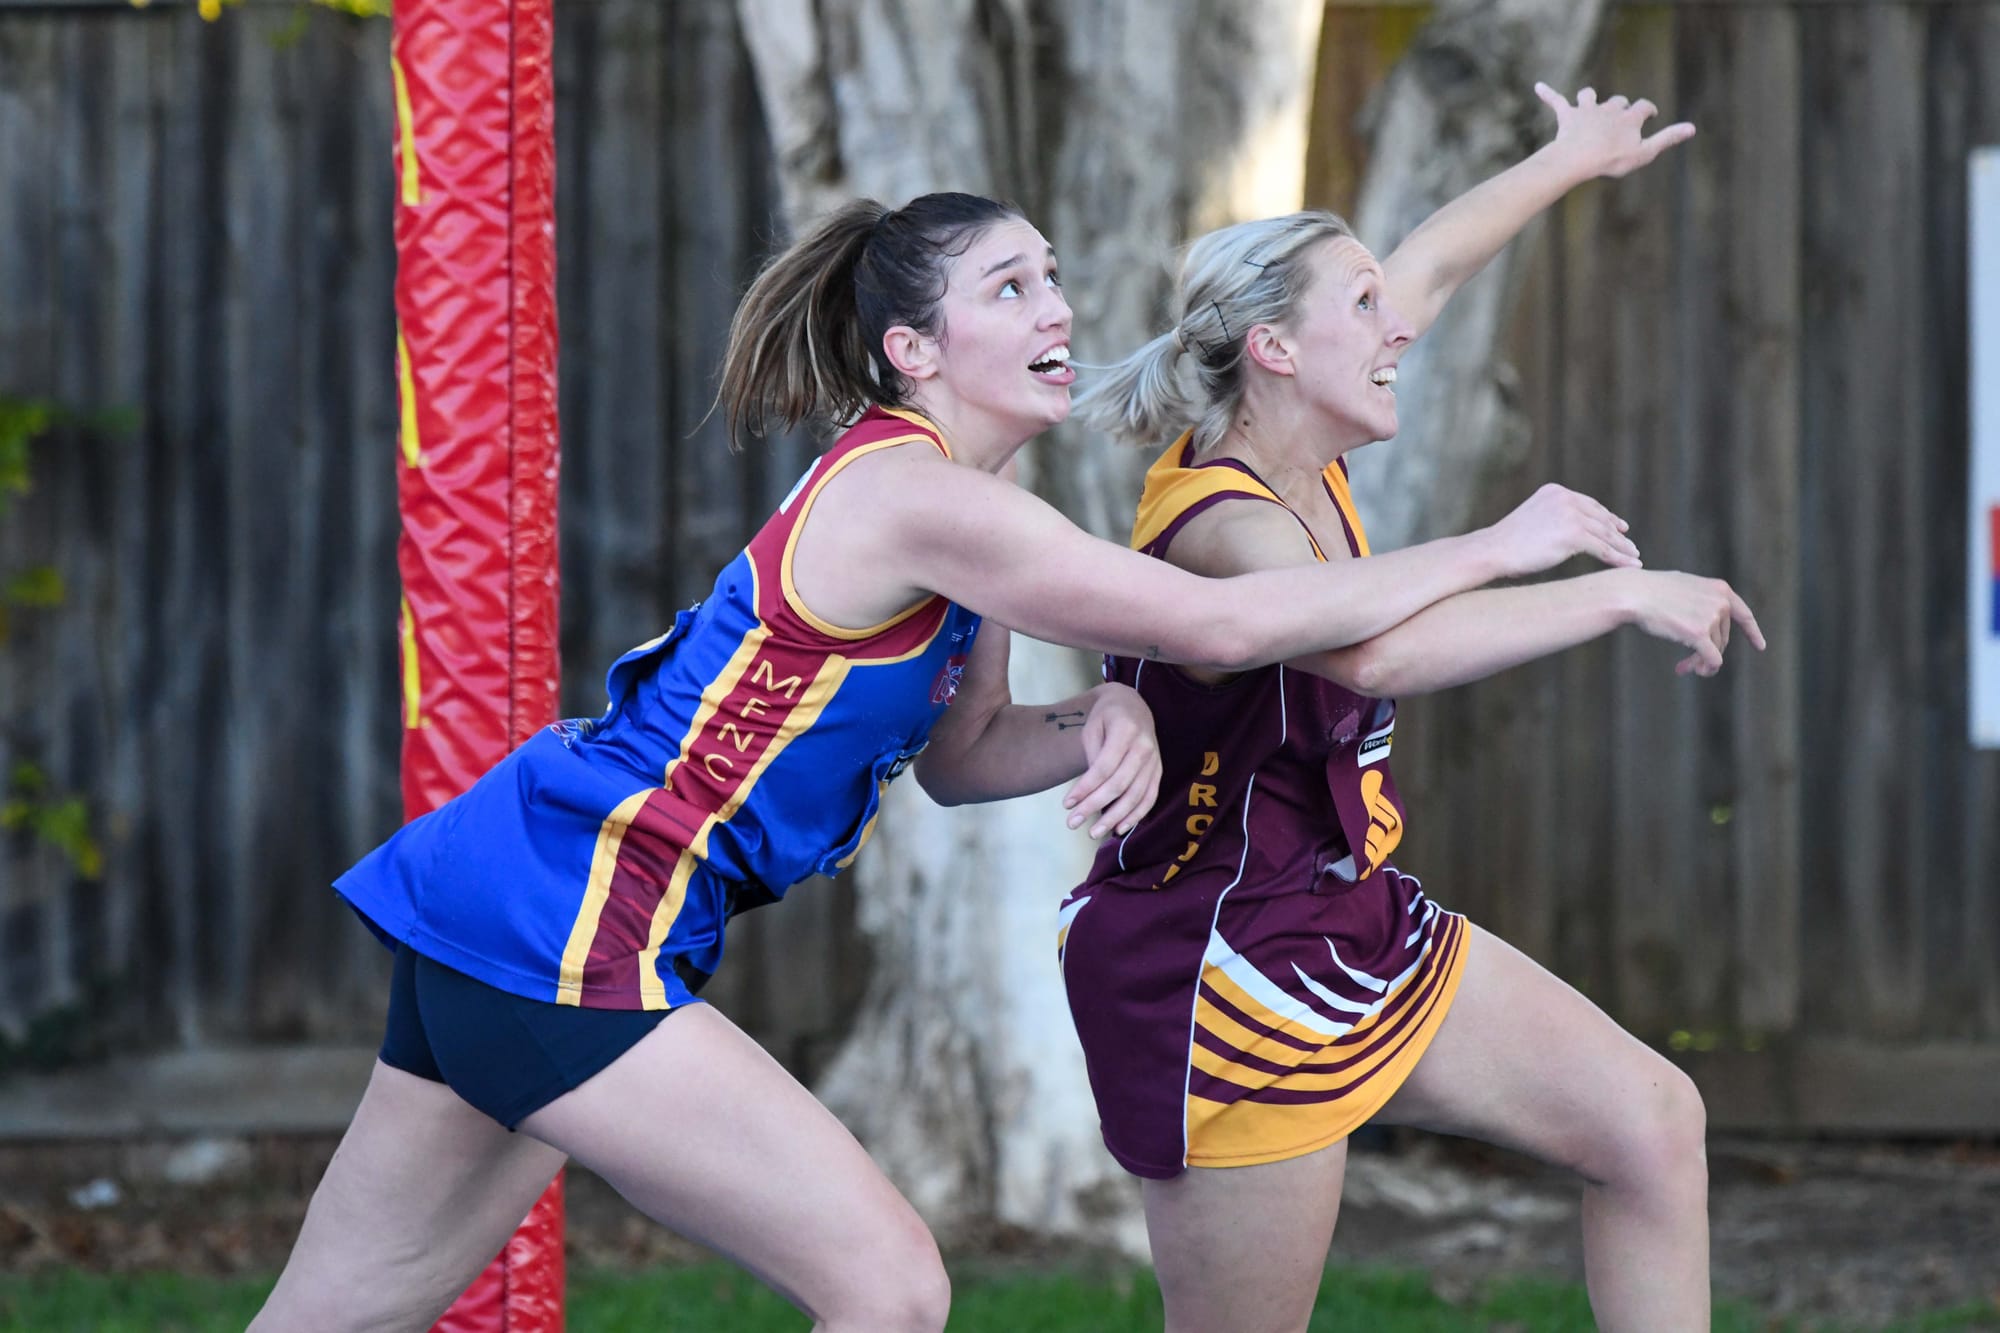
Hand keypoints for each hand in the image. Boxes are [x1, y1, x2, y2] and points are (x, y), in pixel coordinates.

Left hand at [1064, 684, 1161, 839]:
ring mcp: (1155, 760)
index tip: (1066, 804)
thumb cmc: (1106, 717)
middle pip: (1119, 784)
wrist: (1133, 706)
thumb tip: (1089, 791)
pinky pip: (1150, 797)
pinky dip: (1136, 815)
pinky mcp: (1159, 771)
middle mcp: (1145, 746)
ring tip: (1093, 832)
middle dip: (1094, 806)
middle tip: (1072, 823)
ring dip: (1114, 817)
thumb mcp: (1092, 728)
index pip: (1103, 767)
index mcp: (1126, 730)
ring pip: (1136, 795)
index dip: (1085, 788)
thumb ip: (1092, 756)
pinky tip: (1119, 829)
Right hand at [1482, 482, 1641, 578]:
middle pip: (1600, 518)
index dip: (1607, 517)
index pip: (1588, 504)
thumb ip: (1552, 519)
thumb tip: (1566, 533)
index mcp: (1555, 491)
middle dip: (1617, 533)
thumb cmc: (1506, 544)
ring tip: (1634, 557)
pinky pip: (1602, 549)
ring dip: (1622, 547)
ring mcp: (1570, 515)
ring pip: (1604, 534)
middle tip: (1631, 545)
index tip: (1620, 526)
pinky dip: (1618, 559)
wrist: (1492, 551)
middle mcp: (1565, 498)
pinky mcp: (1574, 534)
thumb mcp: (1532, 520)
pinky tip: (1630, 566)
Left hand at [1535, 82, 1694, 180]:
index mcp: (1629, 118)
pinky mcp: (1567, 114)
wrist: (1579, 158)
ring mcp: (1588, 110)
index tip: (1649, 114)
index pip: (1643, 107)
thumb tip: (1692, 128)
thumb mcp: (1644, 152)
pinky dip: (1548, 93)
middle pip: (1618, 101)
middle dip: (1620, 106)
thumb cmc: (1612, 159)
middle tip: (1619, 116)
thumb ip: (1667, 138)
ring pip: (1589, 95)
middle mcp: (1609, 109)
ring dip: (1590, 98)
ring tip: (1588, 103)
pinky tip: (1538, 86)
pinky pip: (1556, 100)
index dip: (1647, 110)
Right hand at [1614, 569, 1766, 676]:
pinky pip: (1712, 660)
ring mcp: (1711, 618)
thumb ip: (1700, 599)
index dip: (1752, 633)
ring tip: (1682, 666)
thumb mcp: (1683, 587)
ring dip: (1699, 662)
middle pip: (1723, 638)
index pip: (1743, 615)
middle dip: (1708, 652)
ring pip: (1715, 651)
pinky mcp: (1700, 634)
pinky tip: (1690, 671)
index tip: (1759, 646)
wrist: (1633, 594)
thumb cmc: (1650, 590)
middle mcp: (1720, 603)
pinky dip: (1704, 668)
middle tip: (1687, 665)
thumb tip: (1705, 623)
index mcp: (1719, 589)